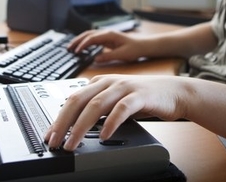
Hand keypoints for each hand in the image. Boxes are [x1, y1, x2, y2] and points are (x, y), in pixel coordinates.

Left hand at [44, 74, 188, 150]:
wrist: (175, 92)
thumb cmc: (144, 98)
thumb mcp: (115, 100)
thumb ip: (98, 108)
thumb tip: (75, 125)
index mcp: (100, 83)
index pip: (72, 99)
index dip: (58, 117)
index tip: (49, 135)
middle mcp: (109, 82)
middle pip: (78, 100)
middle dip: (63, 122)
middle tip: (54, 141)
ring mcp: (124, 87)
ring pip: (96, 105)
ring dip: (81, 126)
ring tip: (72, 143)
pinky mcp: (140, 95)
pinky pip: (122, 109)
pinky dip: (110, 123)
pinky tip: (104, 135)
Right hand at [68, 29, 149, 62]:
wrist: (144, 45)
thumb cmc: (136, 49)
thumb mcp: (122, 54)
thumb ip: (108, 56)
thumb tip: (96, 59)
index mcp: (110, 35)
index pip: (92, 38)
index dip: (83, 44)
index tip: (76, 51)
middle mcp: (107, 33)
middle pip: (88, 34)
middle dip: (77, 40)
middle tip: (68, 48)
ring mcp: (107, 36)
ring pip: (90, 36)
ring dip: (80, 41)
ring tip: (72, 48)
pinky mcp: (108, 40)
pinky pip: (94, 39)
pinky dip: (86, 43)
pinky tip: (82, 48)